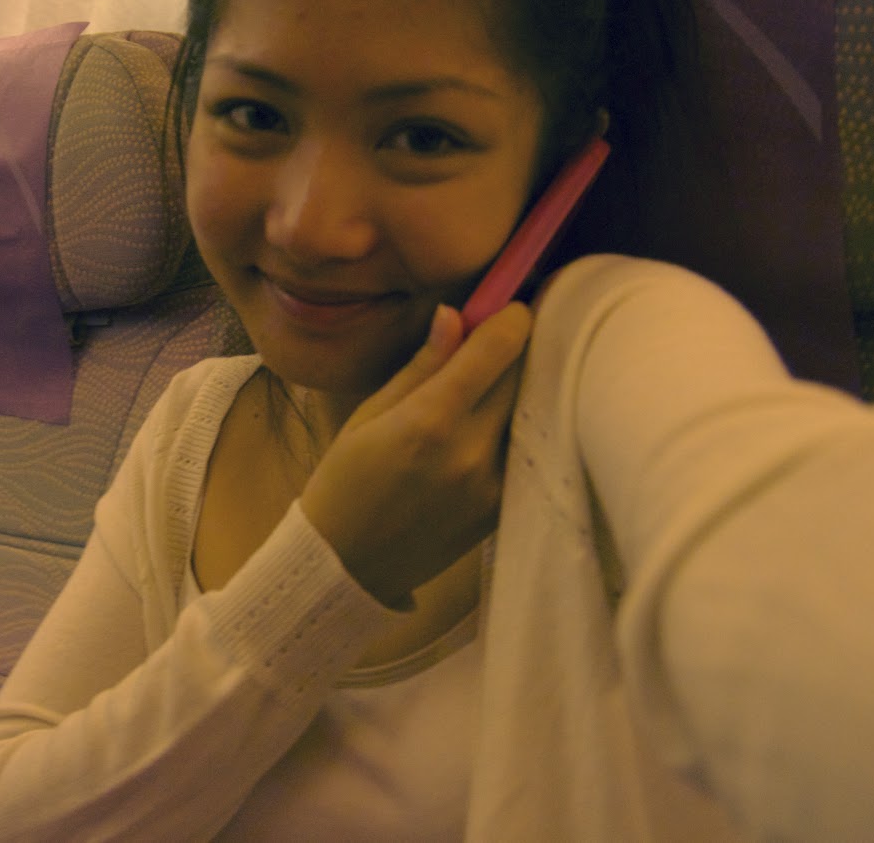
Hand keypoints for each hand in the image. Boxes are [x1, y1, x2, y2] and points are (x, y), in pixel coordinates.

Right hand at [299, 302, 531, 608]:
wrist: (347, 565)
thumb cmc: (344, 481)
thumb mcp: (369, 415)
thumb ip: (420, 367)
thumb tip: (454, 315)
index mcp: (430, 420)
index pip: (498, 349)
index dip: (510, 318)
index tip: (507, 307)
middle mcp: (471, 451)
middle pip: (522, 375)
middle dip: (515, 350)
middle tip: (500, 339)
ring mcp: (493, 484)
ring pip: (529, 412)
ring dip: (518, 390)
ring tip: (493, 383)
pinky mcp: (503, 508)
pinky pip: (522, 450)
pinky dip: (514, 428)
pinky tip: (491, 426)